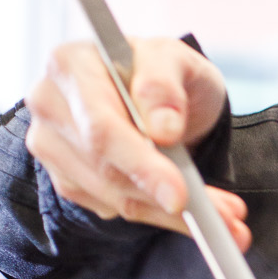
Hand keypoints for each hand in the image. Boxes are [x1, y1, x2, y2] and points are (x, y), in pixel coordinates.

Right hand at [25, 37, 249, 249]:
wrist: (155, 98)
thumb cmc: (163, 74)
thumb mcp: (176, 60)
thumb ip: (165, 83)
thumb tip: (162, 127)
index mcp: (71, 64)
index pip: (101, 125)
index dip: (140, 162)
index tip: (180, 192)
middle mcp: (51, 106)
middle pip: (103, 166)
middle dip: (163, 195)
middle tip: (217, 217)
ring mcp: (53, 146)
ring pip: (114, 196)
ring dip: (173, 214)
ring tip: (226, 217)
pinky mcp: (68, 180)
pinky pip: (116, 210)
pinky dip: (161, 216)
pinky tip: (191, 213)